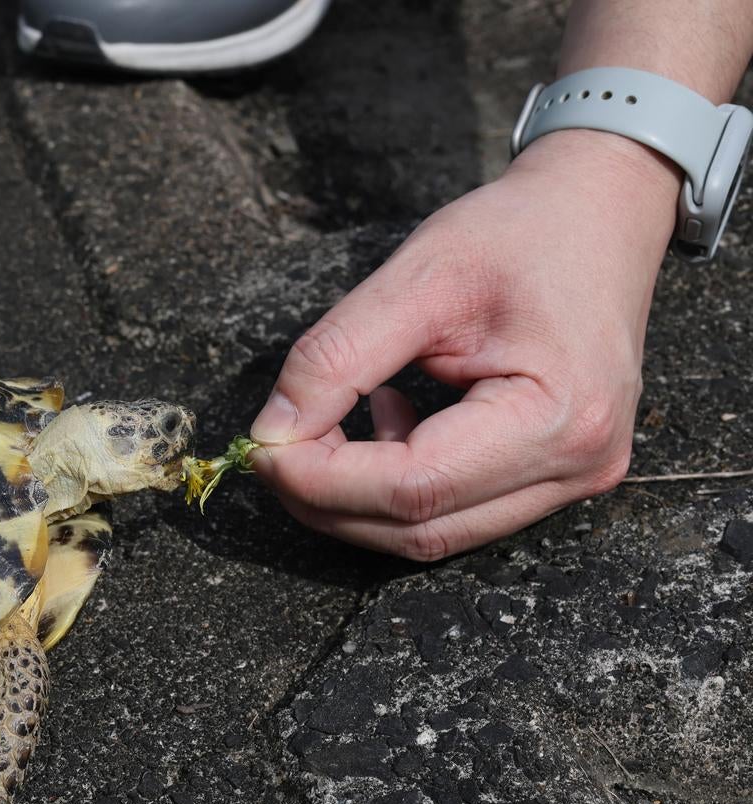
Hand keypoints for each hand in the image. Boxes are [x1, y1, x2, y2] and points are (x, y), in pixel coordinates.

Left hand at [247, 129, 679, 560]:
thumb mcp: (416, 276)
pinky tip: (388, 419)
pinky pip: (454, 512)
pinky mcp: (556, 477)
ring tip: (337, 420)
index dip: (322, 479)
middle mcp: (578, 466)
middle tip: (274, 445)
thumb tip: (271, 433)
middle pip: (418, 527)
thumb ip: (336, 358)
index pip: (412, 488)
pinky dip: (395, 486)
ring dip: (357, 497)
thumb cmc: (519, 233)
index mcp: (559, 417)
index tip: (262, 446)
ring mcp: (574, 481)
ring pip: (431, 533)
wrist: (599, 211)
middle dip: (327, 498)